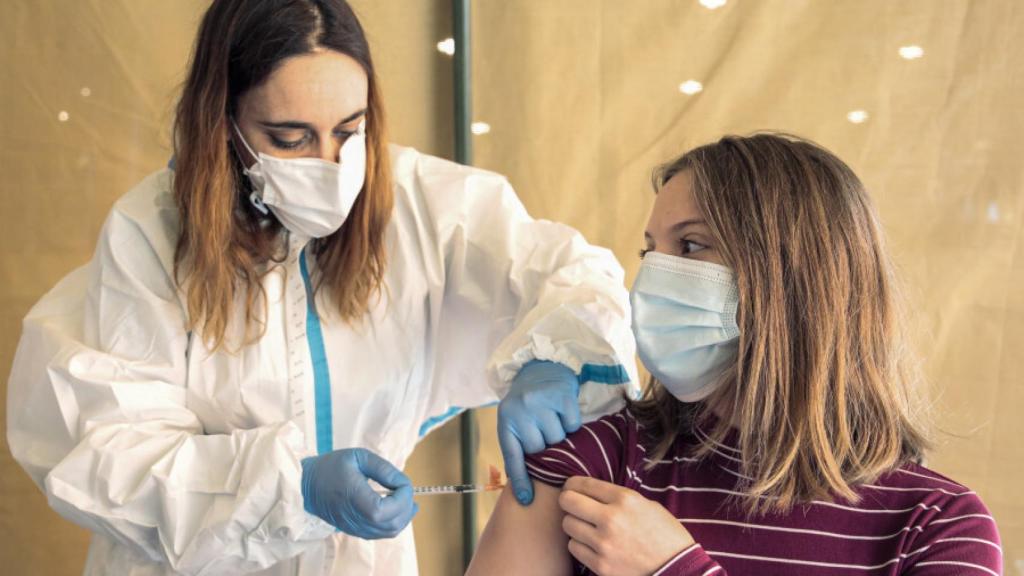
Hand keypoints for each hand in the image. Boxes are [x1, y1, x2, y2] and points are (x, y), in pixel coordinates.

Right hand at [301, 448, 417, 538]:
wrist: (306, 485)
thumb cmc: (331, 467)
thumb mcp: (358, 457)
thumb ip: (383, 469)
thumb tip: (403, 482)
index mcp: (356, 499)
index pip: (388, 509)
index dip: (403, 496)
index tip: (402, 481)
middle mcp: (357, 519)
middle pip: (392, 524)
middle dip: (406, 506)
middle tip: (406, 489)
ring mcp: (356, 528)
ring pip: (389, 532)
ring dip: (403, 517)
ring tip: (407, 500)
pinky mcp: (355, 530)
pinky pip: (380, 533)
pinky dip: (393, 523)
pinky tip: (396, 510)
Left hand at [498, 361, 581, 504]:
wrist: (541, 369)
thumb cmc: (526, 404)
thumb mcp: (513, 422)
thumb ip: (517, 449)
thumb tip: (524, 490)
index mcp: (506, 422)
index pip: (513, 457)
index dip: (520, 480)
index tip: (525, 500)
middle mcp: (521, 411)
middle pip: (540, 450)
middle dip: (544, 447)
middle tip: (543, 433)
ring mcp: (541, 403)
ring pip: (558, 439)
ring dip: (558, 434)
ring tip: (552, 420)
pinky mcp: (562, 397)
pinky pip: (572, 425)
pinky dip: (571, 423)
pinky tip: (562, 413)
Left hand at [559, 476, 694, 575]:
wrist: (679, 569)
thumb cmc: (666, 535)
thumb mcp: (647, 505)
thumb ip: (618, 498)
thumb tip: (592, 493)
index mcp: (625, 499)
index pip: (582, 484)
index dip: (572, 484)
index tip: (571, 487)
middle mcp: (611, 519)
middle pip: (567, 502)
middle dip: (568, 501)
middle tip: (573, 506)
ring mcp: (604, 544)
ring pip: (568, 525)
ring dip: (575, 525)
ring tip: (586, 527)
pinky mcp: (600, 565)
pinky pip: (575, 548)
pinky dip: (580, 545)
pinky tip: (592, 544)